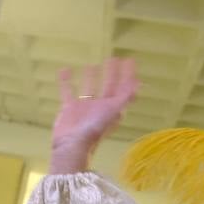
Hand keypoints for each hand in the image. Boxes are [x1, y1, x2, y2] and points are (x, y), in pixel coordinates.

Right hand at [50, 57, 139, 174]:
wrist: (72, 144)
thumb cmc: (95, 128)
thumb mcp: (113, 111)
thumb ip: (125, 97)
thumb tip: (138, 83)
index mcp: (113, 108)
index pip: (124, 88)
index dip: (128, 75)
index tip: (130, 60)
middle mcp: (100, 106)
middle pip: (108, 86)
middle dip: (112, 73)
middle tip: (113, 58)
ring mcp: (84, 107)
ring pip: (89, 88)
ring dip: (91, 77)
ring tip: (92, 64)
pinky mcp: (69, 108)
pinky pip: (67, 91)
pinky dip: (66, 81)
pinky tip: (65, 70)